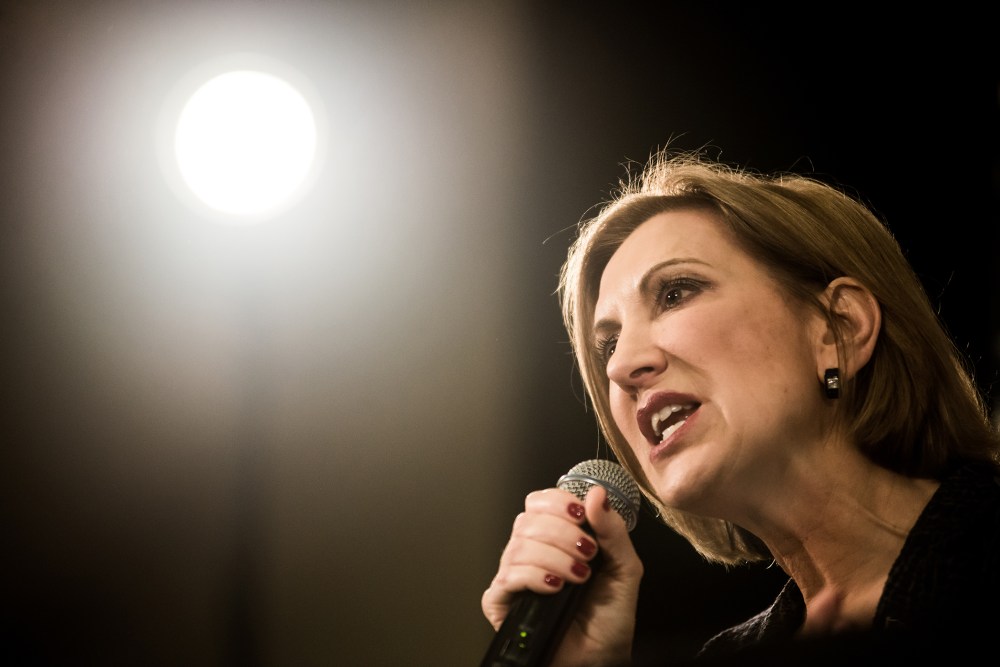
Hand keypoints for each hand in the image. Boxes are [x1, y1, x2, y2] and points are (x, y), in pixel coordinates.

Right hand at [481, 484, 642, 666]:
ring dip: (554, 558)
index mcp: (556, 538)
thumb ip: (612, 529)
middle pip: (528, 519)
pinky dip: (534, 577)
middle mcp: (532, 552)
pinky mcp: (501, 601)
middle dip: (562, 533)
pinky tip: (555, 588)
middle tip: (587, 554)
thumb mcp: (624, 568)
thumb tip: (597, 494)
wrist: (600, 659)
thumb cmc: (610, 618)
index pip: (541, 501)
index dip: (559, 503)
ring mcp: (514, 576)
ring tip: (578, 576)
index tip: (581, 515)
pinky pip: (507, 576)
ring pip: (519, 545)